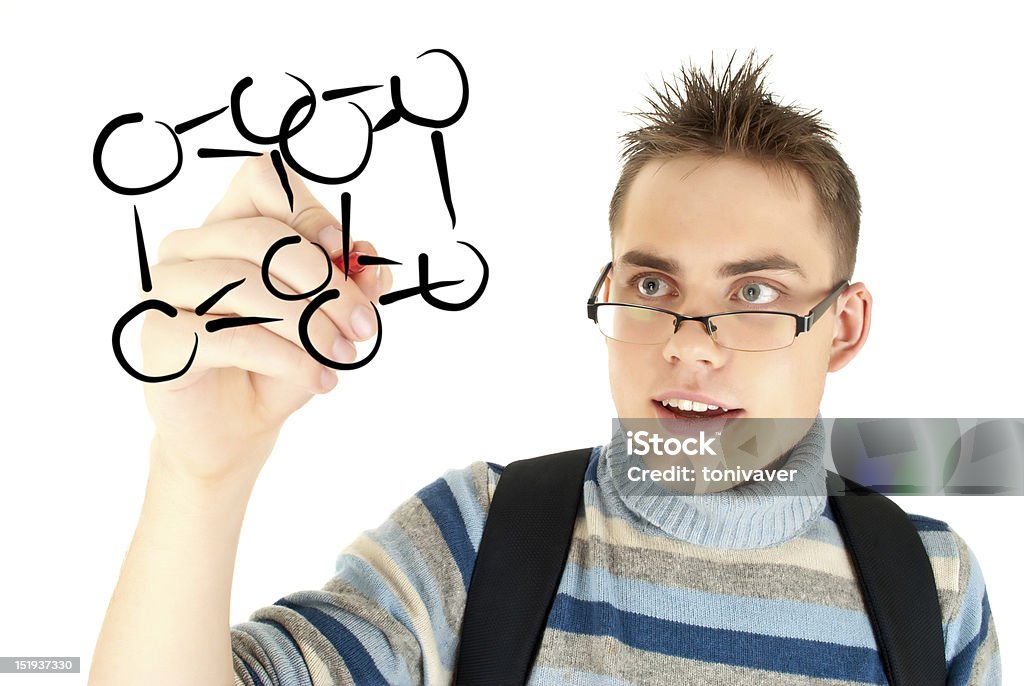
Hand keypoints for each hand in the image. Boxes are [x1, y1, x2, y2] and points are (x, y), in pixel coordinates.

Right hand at [140, 156, 392, 483]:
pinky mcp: (159, 338)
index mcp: (226, 226)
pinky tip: (319, 378)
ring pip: (244, 283)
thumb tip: (374, 262)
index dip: (308, 210)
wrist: (235, 431)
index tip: (346, 252)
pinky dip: (286, 357)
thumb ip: (350, 287)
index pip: (261, 179)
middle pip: (261, 236)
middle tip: (363, 325)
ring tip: (346, 356)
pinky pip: (229, 337)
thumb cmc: (277, 365)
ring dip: (309, 323)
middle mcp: (187, 248)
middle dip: (326, 281)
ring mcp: (164, 290)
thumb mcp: (325, 322)